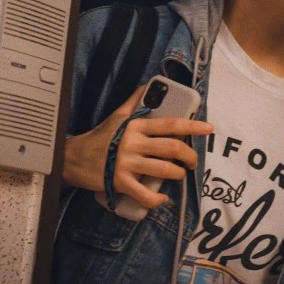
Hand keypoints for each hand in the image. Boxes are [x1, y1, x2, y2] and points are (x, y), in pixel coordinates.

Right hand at [62, 85, 212, 208]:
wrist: (74, 158)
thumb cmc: (100, 137)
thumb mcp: (117, 116)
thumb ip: (134, 101)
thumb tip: (149, 84)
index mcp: (136, 125)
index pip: (171, 124)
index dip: (193, 126)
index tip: (209, 129)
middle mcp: (133, 143)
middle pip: (172, 148)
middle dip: (189, 156)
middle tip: (192, 162)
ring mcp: (127, 163)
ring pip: (163, 170)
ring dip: (177, 174)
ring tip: (179, 175)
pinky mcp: (120, 182)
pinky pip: (145, 194)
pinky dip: (157, 199)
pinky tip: (162, 198)